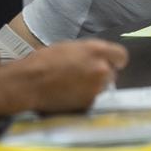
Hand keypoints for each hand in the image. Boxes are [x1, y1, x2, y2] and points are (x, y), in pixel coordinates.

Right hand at [11, 39, 128, 113]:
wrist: (29, 83)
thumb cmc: (44, 61)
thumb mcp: (70, 48)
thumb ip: (88, 53)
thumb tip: (97, 58)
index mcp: (97, 50)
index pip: (121, 56)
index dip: (114, 61)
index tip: (108, 64)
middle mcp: (102, 69)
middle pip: (112, 74)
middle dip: (101, 75)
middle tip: (84, 77)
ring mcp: (97, 88)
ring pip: (102, 88)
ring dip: (93, 88)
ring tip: (73, 87)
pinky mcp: (89, 103)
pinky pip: (92, 100)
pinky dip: (84, 99)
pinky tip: (69, 95)